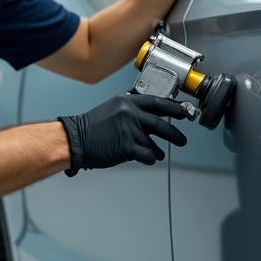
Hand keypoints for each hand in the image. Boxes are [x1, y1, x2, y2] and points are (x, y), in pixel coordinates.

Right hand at [58, 93, 193, 175]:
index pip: (157, 102)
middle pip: (160, 124)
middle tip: (182, 139)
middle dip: (175, 134)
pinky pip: (147, 155)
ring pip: (153, 143)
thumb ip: (131, 107)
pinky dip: (150, 158)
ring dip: (158, 150)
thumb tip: (149, 110)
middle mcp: (130, 114)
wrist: (76, 140)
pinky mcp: (127, 147)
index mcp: (127, 102)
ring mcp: (129, 130)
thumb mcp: (113, 107)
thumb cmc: (91, 126)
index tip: (184, 111)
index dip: (173, 107)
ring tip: (160, 153)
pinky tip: (148, 158)